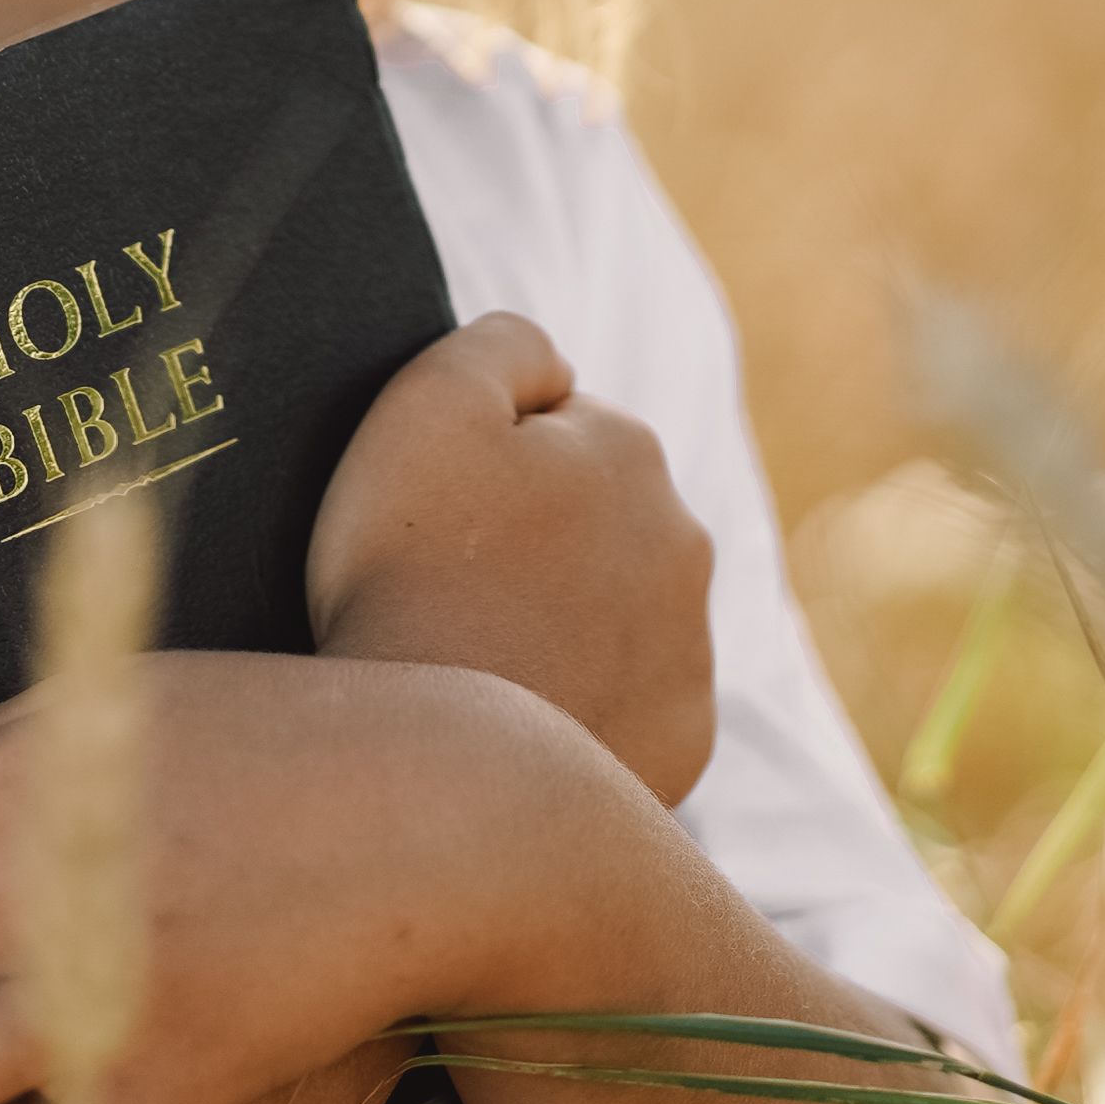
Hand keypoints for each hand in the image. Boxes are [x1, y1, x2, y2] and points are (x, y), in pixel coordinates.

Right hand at [305, 312, 717, 804]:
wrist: (437, 758)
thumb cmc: (413, 572)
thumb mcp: (427, 402)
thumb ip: (502, 345)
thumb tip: (555, 366)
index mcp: (630, 450)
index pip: (552, 428)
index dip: (479, 462)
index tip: (432, 514)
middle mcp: (686, 541)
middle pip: (593, 517)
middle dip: (536, 536)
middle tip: (446, 585)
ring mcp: (691, 651)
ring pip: (618, 609)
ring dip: (561, 617)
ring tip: (474, 653)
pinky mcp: (682, 742)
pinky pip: (627, 701)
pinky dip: (581, 699)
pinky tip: (516, 711)